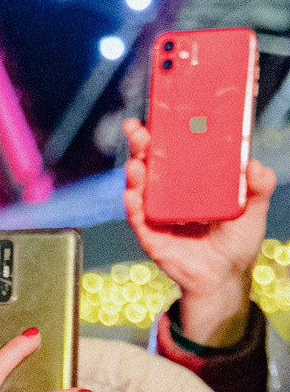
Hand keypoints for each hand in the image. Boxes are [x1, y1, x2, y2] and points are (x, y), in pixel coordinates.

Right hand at [124, 118, 275, 346]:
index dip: (168, 133)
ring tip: (136, 162)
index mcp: (194, 182)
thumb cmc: (237, 241)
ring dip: (135, 173)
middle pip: (153, 164)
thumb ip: (259, 186)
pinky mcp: (151, 235)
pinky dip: (134, 206)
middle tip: (138, 129)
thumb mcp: (254, 209)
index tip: (163, 114)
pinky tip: (133, 194)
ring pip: (140, 187)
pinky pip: (139, 218)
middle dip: (142, 145)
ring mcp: (158, 213)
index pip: (178, 152)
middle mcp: (171, 193)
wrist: (224, 277)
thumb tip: (254, 164)